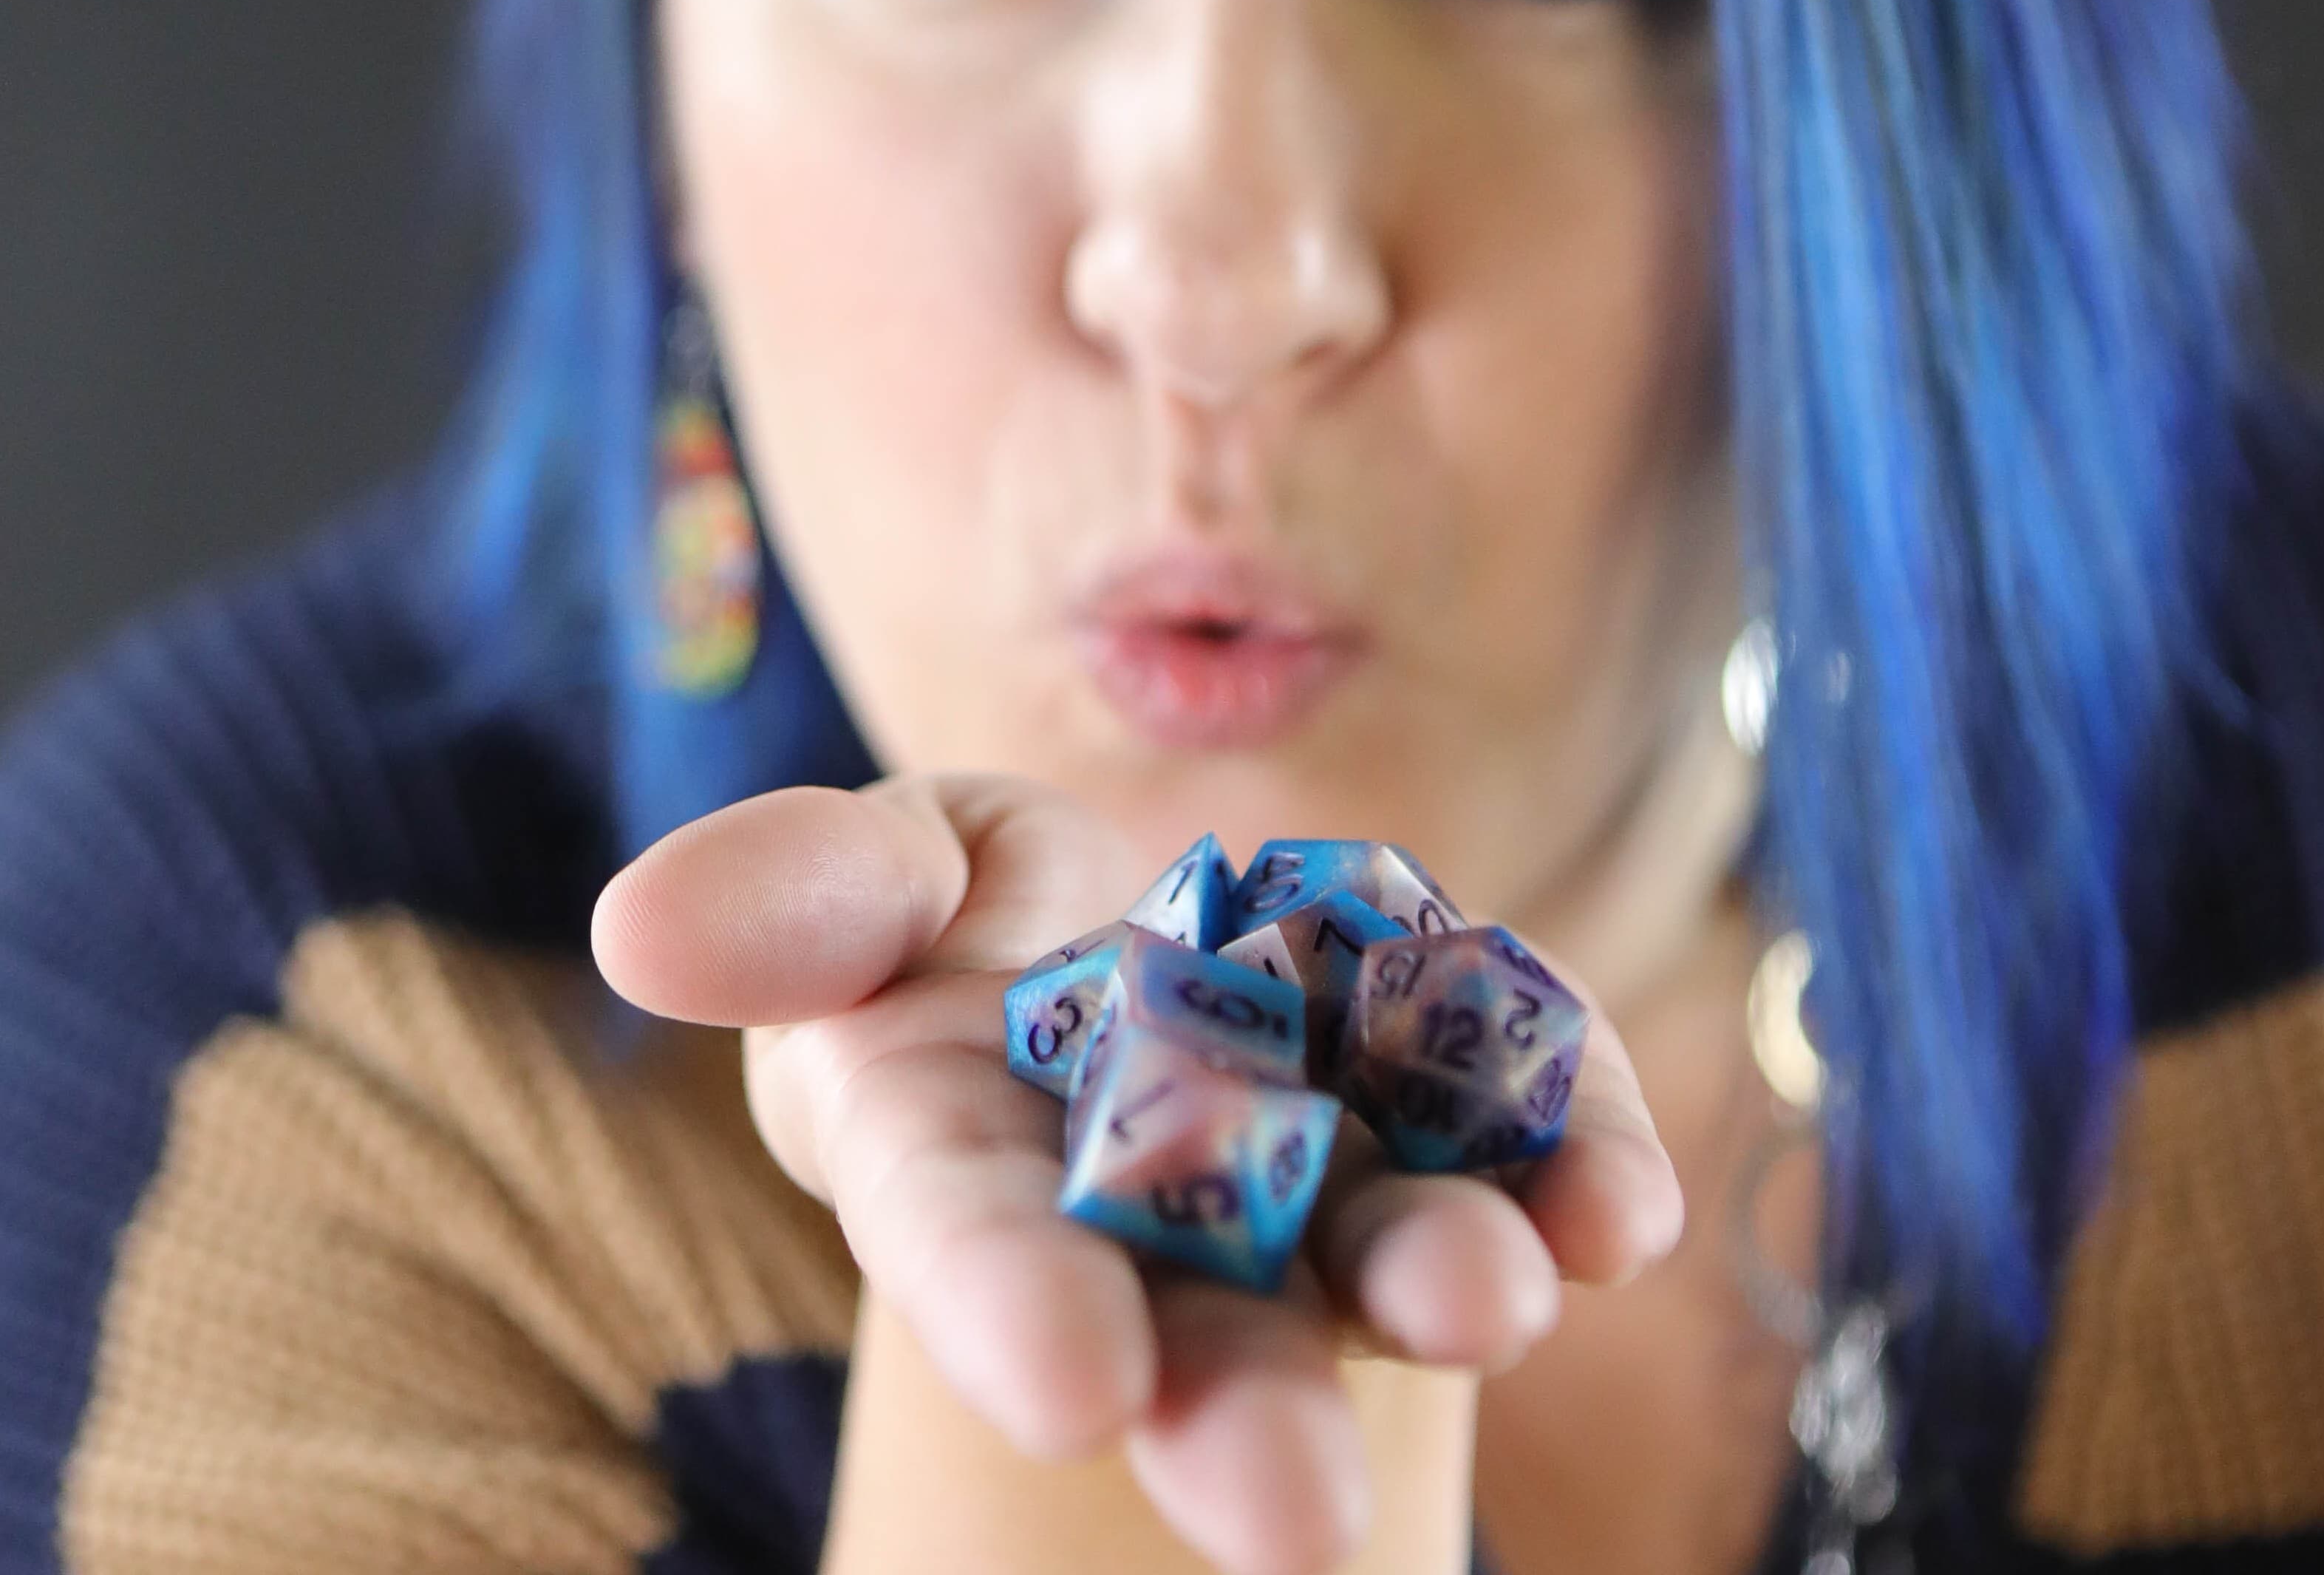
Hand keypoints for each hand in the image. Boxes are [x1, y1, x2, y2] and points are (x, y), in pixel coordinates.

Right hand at [591, 777, 1682, 1574]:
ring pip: (1377, 1243)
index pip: (977, 1238)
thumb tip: (639, 925)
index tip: (1071, 1383)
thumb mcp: (881, 873)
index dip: (1013, 1303)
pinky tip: (1624, 1201)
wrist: (1166, 930)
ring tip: (1498, 1301)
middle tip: (1302, 1517)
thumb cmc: (975, 922)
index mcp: (979, 1157)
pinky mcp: (1466, 1098)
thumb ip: (798, 898)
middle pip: (1194, 1314)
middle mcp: (1164, 1207)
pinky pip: (1531, 1132)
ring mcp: (1331, 1163)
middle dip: (1243, 1407)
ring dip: (1438, 1278)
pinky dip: (1581, 1165)